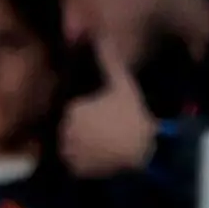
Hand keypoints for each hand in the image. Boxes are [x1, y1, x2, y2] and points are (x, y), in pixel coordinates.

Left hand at [60, 49, 158, 178]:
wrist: (142, 150)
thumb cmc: (132, 115)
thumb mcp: (123, 85)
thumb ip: (110, 61)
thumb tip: (101, 37)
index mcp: (72, 110)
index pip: (73, 111)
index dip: (88, 113)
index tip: (105, 116)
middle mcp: (66, 131)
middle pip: (70, 128)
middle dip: (84, 129)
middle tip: (106, 132)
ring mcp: (70, 152)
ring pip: (71, 146)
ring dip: (82, 146)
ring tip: (103, 146)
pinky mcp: (76, 170)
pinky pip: (75, 165)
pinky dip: (84, 163)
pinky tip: (100, 158)